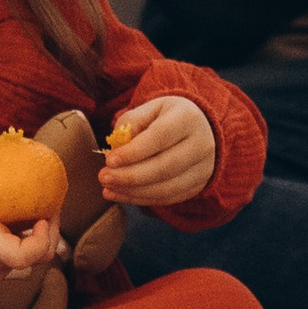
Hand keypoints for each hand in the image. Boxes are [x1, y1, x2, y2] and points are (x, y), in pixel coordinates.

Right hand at [0, 149, 62, 300]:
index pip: (27, 255)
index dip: (45, 237)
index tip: (44, 215)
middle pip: (36, 256)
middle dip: (48, 231)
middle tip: (46, 206)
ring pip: (22, 259)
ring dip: (27, 237)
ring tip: (24, 211)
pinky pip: (6, 263)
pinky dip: (11, 244)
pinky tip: (1, 225)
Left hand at [100, 94, 219, 208]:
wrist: (200, 129)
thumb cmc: (168, 117)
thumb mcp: (150, 109)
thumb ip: (132, 123)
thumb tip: (117, 148)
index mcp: (188, 118)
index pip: (160, 137)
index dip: (133, 152)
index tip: (109, 160)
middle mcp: (201, 144)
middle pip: (164, 167)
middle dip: (130, 176)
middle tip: (104, 177)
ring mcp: (203, 168)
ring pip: (166, 188)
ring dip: (133, 191)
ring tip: (108, 189)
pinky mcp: (198, 186)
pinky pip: (168, 198)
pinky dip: (142, 199)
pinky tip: (121, 195)